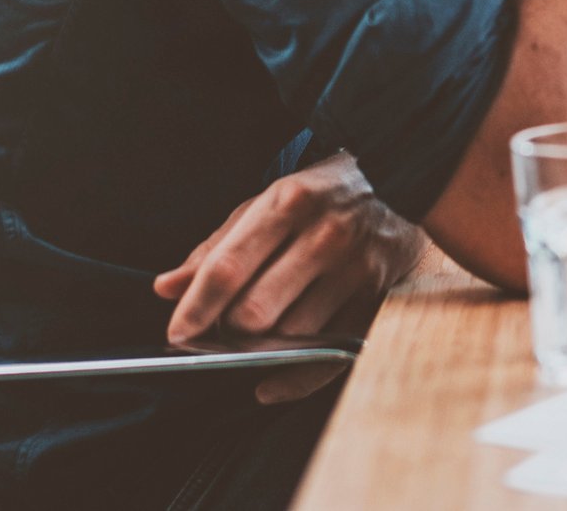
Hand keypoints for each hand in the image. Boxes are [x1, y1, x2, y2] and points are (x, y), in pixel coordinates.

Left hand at [153, 153, 424, 400]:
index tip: (177, 333)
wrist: (400, 182)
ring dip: (264, 346)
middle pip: (257, 311)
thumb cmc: (320, 197)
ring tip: (260, 331)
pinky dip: (293, 377)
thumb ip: (216, 247)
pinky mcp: (378, 298)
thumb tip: (166, 288)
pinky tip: (269, 382)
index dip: (197, 306)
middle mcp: (325, 235)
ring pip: (290, 337)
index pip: (229, 266)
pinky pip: (327, 356)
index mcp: (288, 203)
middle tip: (222, 328)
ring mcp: (356, 269)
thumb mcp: (265, 204)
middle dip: (230, 330)